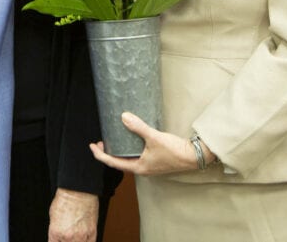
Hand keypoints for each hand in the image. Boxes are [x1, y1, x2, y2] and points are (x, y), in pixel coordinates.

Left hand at [48, 188, 97, 241]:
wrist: (77, 191)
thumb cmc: (65, 199)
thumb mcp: (52, 215)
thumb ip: (55, 229)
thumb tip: (57, 236)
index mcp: (55, 232)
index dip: (56, 241)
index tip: (59, 239)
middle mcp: (68, 237)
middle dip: (66, 241)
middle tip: (67, 236)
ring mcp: (81, 236)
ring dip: (76, 241)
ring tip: (75, 236)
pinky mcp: (92, 232)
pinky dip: (86, 241)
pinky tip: (84, 238)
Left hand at [89, 111, 212, 175]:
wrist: (195, 156)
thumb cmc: (175, 151)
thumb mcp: (154, 137)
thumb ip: (138, 127)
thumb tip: (123, 116)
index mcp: (139, 167)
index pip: (113, 163)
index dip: (100, 155)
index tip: (91, 145)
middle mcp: (143, 169)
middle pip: (119, 162)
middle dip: (108, 152)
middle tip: (101, 141)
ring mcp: (150, 166)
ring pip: (128, 159)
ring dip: (119, 150)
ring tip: (113, 139)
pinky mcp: (156, 161)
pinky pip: (137, 156)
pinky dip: (129, 149)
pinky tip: (130, 139)